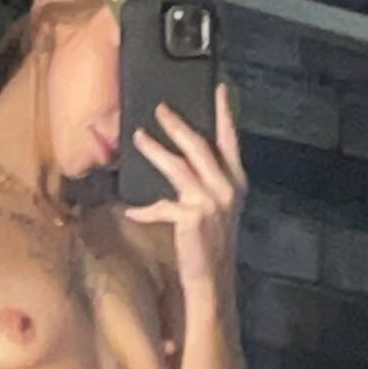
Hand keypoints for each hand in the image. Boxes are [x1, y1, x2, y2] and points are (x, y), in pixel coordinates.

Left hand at [126, 81, 246, 292]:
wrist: (212, 280)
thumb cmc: (211, 244)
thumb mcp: (218, 209)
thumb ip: (208, 183)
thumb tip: (183, 158)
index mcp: (236, 183)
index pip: (230, 141)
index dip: (225, 113)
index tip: (221, 88)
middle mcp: (226, 188)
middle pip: (198, 145)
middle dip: (176, 124)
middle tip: (160, 108)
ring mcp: (209, 202)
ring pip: (177, 166)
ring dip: (154, 149)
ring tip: (138, 136)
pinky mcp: (190, 217)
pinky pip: (160, 206)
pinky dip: (144, 208)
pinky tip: (131, 209)